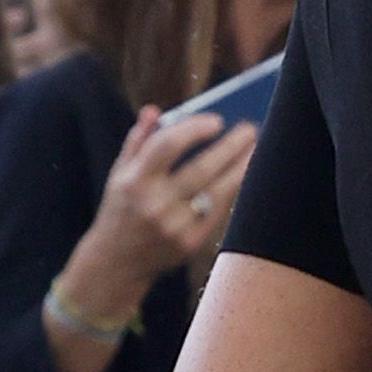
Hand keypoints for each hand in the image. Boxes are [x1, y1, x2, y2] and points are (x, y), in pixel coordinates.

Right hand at [68, 103, 255, 320]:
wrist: (116, 261)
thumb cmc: (122, 208)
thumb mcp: (119, 174)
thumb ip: (137, 141)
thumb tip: (155, 110)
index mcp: (133, 180)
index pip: (167, 146)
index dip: (193, 129)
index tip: (216, 120)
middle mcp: (153, 203)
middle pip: (200, 169)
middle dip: (229, 147)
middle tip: (251, 129)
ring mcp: (173, 226)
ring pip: (216, 192)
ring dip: (240, 169)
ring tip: (255, 151)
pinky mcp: (188, 244)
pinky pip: (216, 213)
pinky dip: (230, 193)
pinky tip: (243, 177)